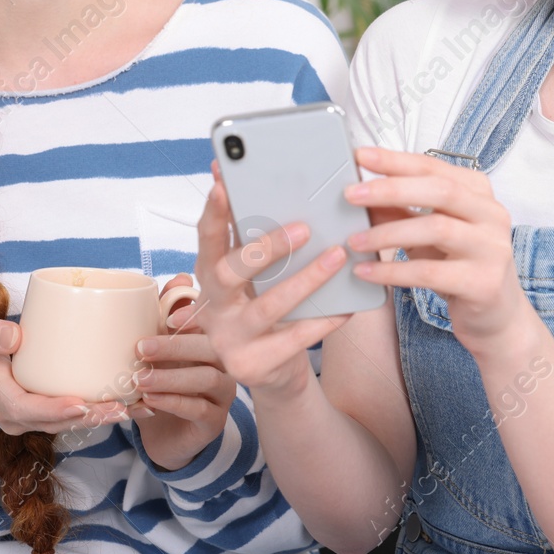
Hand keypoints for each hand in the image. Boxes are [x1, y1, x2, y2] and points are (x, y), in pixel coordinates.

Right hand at [0, 310, 128, 434]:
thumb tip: (14, 336)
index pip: (28, 409)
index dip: (56, 409)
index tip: (82, 404)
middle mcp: (15, 415)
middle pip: (57, 421)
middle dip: (92, 417)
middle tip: (124, 407)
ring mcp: (28, 418)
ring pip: (67, 423)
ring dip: (101, 418)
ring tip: (134, 408)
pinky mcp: (39, 412)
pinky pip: (68, 417)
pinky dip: (95, 413)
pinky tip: (126, 405)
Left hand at [130, 273, 238, 470]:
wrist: (162, 435)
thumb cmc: (162, 383)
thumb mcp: (159, 350)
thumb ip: (167, 315)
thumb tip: (181, 277)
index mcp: (213, 341)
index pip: (213, 322)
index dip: (195, 316)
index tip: (166, 318)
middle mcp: (225, 363)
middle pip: (211, 348)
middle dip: (175, 345)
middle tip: (141, 347)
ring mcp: (223, 393)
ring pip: (207, 378)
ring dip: (170, 377)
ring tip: (140, 379)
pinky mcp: (215, 421)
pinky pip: (200, 409)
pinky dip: (173, 402)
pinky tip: (150, 401)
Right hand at [193, 160, 352, 398]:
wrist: (272, 370)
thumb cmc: (268, 307)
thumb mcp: (257, 276)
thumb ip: (258, 239)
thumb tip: (278, 188)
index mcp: (209, 276)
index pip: (205, 240)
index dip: (212, 213)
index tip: (223, 183)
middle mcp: (212, 308)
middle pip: (226, 273)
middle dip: (265, 248)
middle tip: (305, 228)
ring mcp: (229, 340)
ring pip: (267, 306)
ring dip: (306, 279)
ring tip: (337, 256)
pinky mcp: (253, 366)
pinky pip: (295, 339)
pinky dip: (324, 319)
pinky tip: (348, 305)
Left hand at [342, 146, 530, 358]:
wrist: (496, 317)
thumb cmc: (459, 267)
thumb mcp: (427, 234)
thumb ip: (400, 210)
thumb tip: (361, 190)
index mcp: (479, 193)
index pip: (434, 167)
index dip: (396, 160)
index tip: (361, 156)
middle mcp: (492, 215)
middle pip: (440, 190)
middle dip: (391, 189)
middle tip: (351, 194)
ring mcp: (492, 248)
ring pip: (437, 229)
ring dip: (388, 233)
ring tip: (353, 240)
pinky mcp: (483, 283)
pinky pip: (431, 273)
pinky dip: (393, 271)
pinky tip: (366, 272)